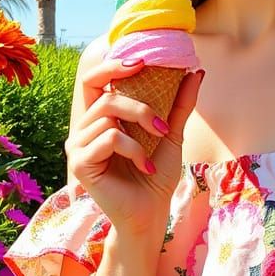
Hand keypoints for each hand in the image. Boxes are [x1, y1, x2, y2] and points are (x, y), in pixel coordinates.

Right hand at [65, 57, 204, 250]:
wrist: (151, 213)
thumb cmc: (156, 176)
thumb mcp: (171, 133)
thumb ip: (179, 103)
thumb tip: (196, 71)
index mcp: (100, 118)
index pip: (94, 80)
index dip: (112, 65)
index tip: (142, 62)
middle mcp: (84, 129)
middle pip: (106, 96)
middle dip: (139, 106)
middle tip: (162, 125)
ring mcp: (78, 146)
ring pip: (107, 114)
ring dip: (140, 129)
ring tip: (155, 149)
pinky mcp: (79, 163)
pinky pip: (108, 138)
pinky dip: (133, 149)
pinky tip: (145, 166)